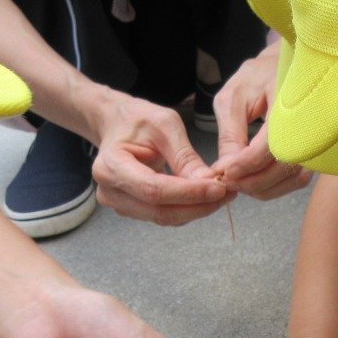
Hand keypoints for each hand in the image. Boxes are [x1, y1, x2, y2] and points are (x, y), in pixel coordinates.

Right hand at [89, 92, 232, 225]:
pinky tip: (206, 197)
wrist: (114, 125)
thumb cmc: (136, 119)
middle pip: (159, 210)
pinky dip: (187, 209)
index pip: (154, 189)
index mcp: (111, 166)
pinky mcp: (132, 210)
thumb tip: (209, 183)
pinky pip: (163, 215)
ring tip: (222, 194)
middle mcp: (109, 192)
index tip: (218, 188)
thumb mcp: (164, 125)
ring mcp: (118, 204)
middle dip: (197, 205)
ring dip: (196, 210)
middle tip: (228, 193)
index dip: (188, 193)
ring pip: (164, 217)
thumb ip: (184, 156)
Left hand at [210, 44, 311, 200]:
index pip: (270, 146)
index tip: (223, 173)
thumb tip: (226, 168)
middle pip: (282, 168)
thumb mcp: (233, 98)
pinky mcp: (314, 152)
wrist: (285, 66)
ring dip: (262, 189)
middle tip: (227, 182)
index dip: (245, 164)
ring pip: (291, 180)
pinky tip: (254, 181)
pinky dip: (275, 188)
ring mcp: (316, 140)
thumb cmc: (256, 79)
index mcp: (287, 101)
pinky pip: (297, 180)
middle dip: (251, 182)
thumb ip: (230, 134)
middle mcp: (309, 123)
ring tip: (238, 183)